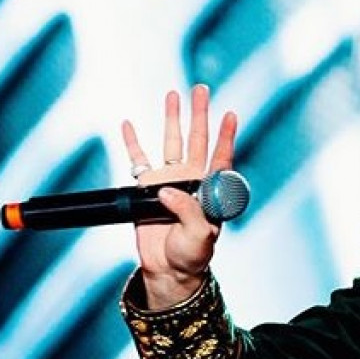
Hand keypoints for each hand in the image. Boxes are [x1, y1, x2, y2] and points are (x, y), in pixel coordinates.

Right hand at [121, 84, 237, 309]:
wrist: (169, 269)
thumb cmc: (193, 254)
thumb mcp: (200, 235)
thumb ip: (188, 211)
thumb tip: (167, 190)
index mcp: (210, 190)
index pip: (221, 157)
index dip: (226, 136)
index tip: (231, 113)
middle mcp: (191, 179)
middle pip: (196, 140)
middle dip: (199, 114)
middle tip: (201, 89)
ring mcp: (169, 181)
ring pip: (170, 143)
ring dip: (171, 119)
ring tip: (172, 95)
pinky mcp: (146, 190)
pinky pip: (138, 161)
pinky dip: (132, 142)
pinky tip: (129, 124)